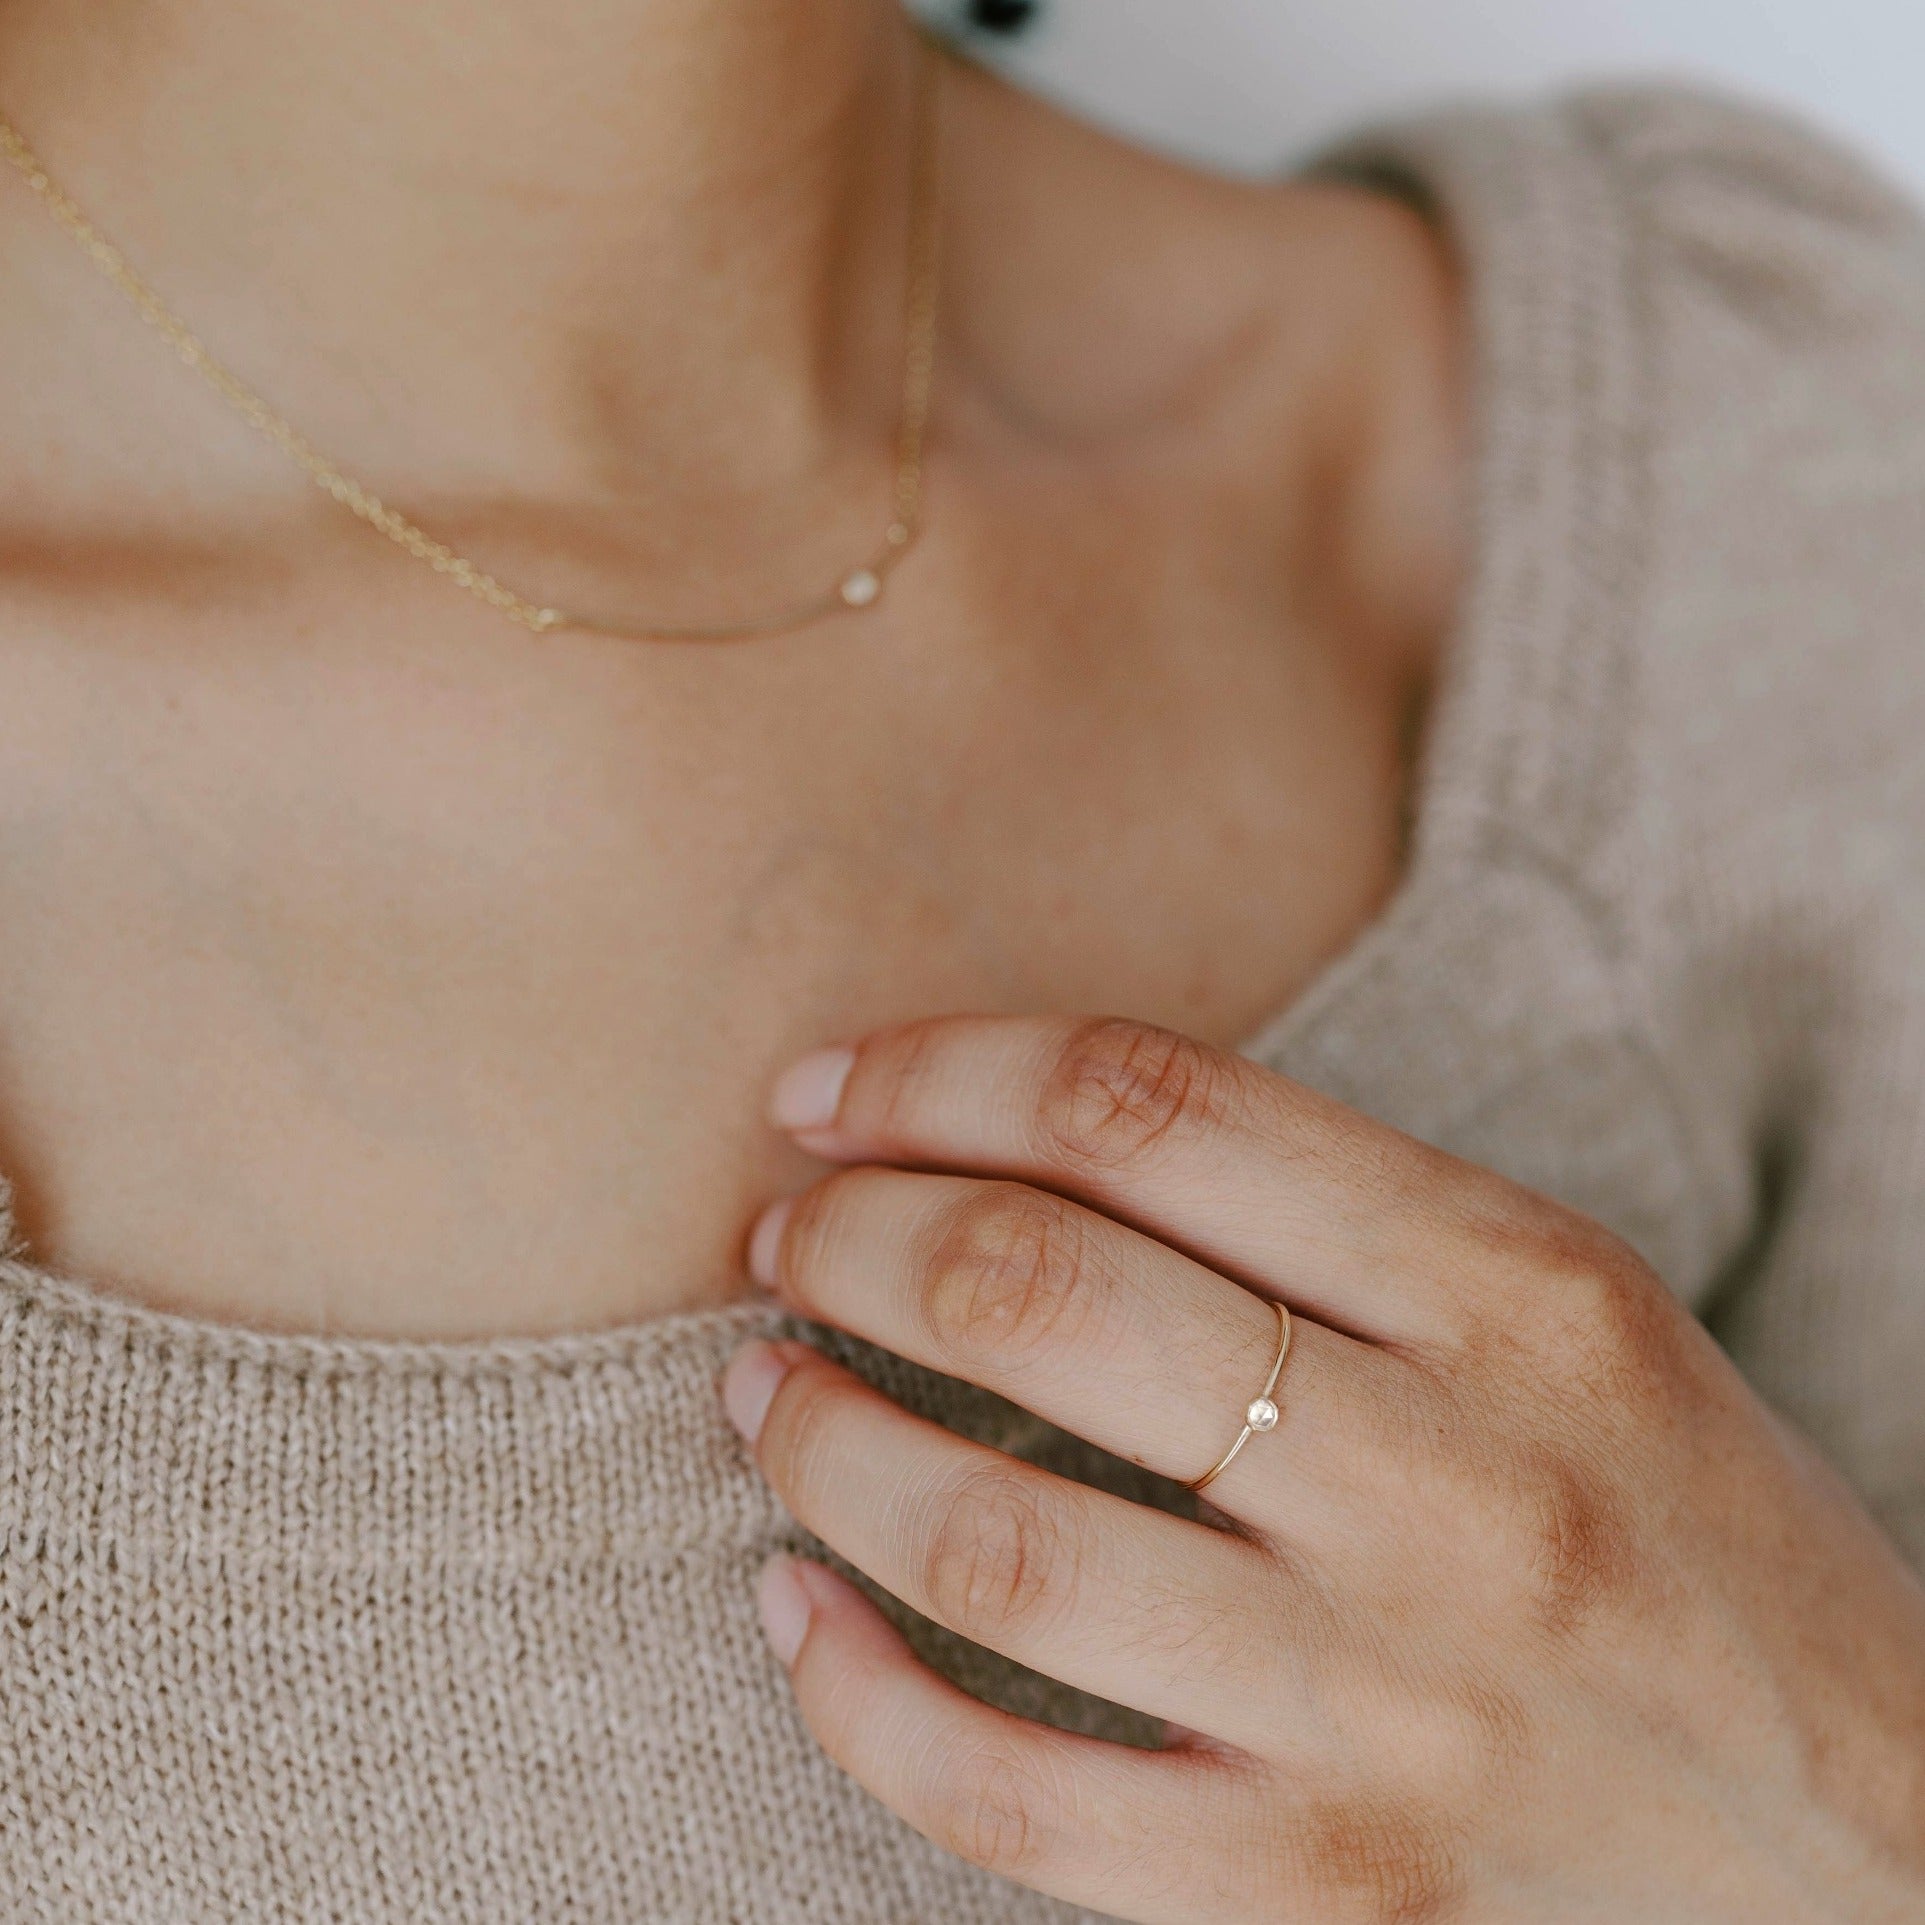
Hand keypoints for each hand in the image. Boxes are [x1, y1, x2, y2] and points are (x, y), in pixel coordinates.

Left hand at [721, 1016, 1924, 1922]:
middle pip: (1038, 1292)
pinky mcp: (1332, 1898)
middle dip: (851, 1238)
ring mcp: (1393, 1708)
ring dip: (822, 1440)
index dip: (935, 1074)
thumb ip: (1331, 1220)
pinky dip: (854, 1692)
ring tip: (765, 1393)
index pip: (1146, 1107)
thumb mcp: (1570, 1318)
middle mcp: (1457, 1482)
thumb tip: (1024, 1153)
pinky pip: (1011, 1795)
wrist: (1888, 1859)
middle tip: (786, 1237)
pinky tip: (797, 1610)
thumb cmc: (1691, 1541)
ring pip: (993, 1538)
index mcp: (1523, 1289)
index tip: (824, 1093)